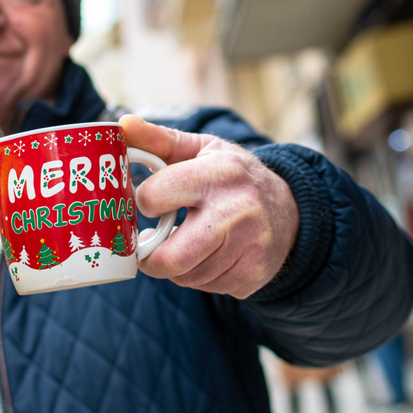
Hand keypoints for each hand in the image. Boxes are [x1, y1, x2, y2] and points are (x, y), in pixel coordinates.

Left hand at [120, 115, 298, 298]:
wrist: (289, 210)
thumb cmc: (233, 176)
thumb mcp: (201, 149)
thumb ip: (158, 139)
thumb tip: (123, 125)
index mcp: (217, 173)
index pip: (153, 198)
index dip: (143, 203)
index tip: (149, 202)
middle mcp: (237, 211)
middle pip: (170, 258)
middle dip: (149, 256)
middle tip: (148, 244)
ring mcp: (249, 247)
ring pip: (186, 277)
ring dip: (176, 265)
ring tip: (184, 242)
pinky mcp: (253, 274)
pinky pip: (207, 287)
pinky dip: (198, 276)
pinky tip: (207, 255)